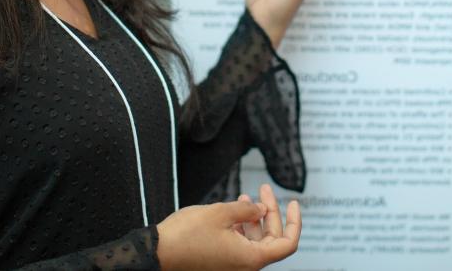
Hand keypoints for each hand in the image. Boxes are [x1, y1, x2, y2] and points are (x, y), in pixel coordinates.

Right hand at [156, 190, 301, 270]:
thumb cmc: (186, 236)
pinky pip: (240, 245)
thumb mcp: (222, 213)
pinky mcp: (220, 262)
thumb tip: (261, 209)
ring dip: (254, 218)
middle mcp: (244, 266)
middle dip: (270, 212)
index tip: (293, 202)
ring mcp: (232, 266)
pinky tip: (234, 209)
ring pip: (254, 241)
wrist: (157, 253)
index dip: (294, 222)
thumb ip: (247, 210)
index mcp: (251, 259)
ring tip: (247, 197)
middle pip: (271, 239)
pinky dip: (241, 227)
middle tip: (264, 189)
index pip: (287, 243)